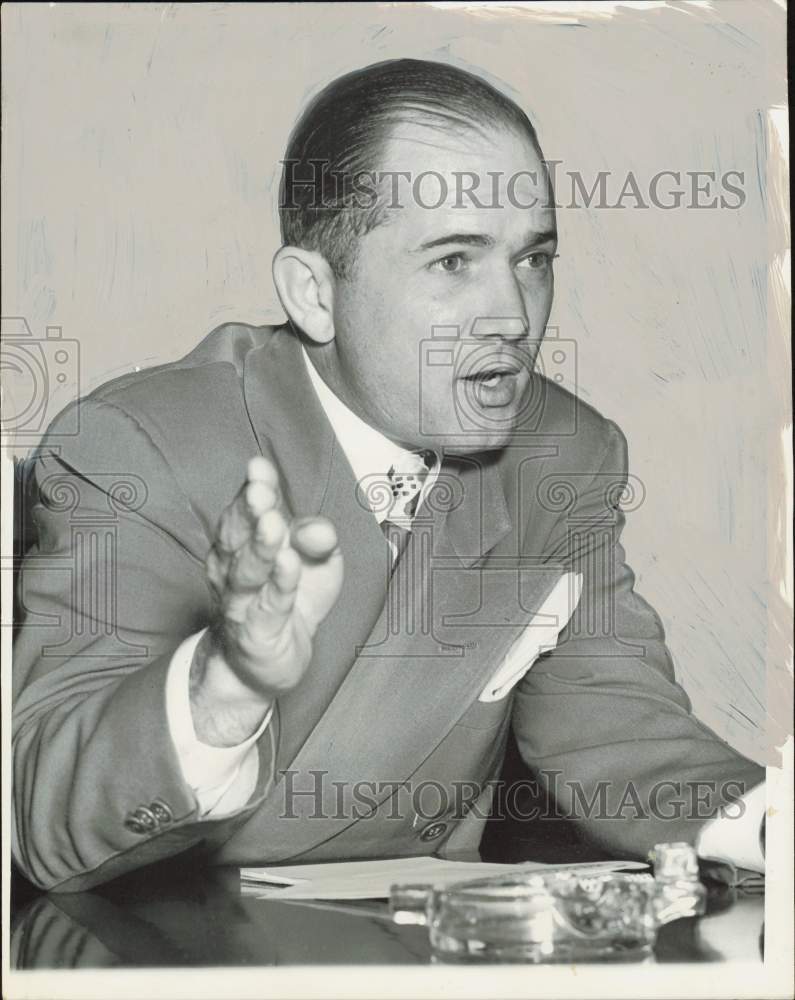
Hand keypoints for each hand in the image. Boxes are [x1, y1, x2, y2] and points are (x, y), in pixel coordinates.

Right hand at [190, 456, 342, 745]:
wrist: (266, 666)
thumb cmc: (288, 602)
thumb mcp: (316, 564)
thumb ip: (319, 541)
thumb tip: (320, 528)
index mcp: (242, 544)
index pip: (245, 511)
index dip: (254, 488)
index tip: (258, 467)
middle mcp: (232, 570)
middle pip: (238, 536)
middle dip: (249, 511)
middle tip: (260, 491)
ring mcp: (241, 603)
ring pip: (247, 572)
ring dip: (260, 546)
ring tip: (274, 522)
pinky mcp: (257, 634)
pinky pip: (269, 606)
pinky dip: (279, 585)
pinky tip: (288, 564)